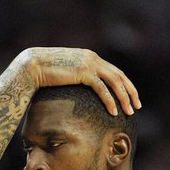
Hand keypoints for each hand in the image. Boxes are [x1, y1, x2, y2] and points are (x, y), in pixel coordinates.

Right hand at [19, 47, 140, 115]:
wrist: (32, 67)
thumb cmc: (43, 74)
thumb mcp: (63, 76)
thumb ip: (74, 80)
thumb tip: (77, 93)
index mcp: (90, 58)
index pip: (113, 71)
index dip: (124, 85)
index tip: (130, 98)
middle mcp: (92, 58)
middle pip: (119, 76)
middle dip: (130, 92)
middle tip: (137, 106)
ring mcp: (89, 64)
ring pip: (115, 82)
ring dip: (124, 98)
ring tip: (130, 112)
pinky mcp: (83, 72)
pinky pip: (102, 88)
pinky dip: (110, 100)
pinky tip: (114, 111)